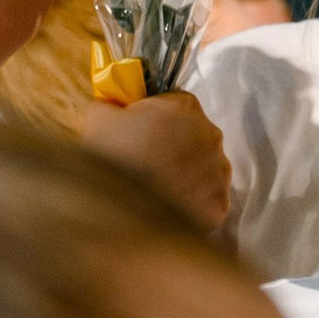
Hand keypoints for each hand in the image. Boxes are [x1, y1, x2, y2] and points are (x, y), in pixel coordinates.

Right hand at [79, 92, 231, 232]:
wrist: (126, 213)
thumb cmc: (114, 159)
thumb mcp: (98, 118)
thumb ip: (110, 104)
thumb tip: (111, 106)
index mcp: (186, 107)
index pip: (177, 104)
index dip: (157, 118)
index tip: (142, 131)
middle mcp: (212, 136)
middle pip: (194, 137)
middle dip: (175, 147)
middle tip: (147, 163)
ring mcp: (220, 173)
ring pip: (204, 170)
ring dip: (186, 176)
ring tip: (158, 189)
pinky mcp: (219, 205)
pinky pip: (208, 201)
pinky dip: (193, 205)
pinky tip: (171, 208)